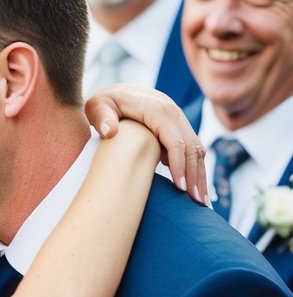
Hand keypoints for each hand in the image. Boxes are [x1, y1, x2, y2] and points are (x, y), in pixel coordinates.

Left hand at [86, 85, 208, 204]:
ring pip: (196, 149)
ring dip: (200, 175)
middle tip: (197, 203)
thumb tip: (110, 131)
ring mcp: (177, 119)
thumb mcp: (96, 106)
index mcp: (156, 109)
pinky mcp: (178, 127)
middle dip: (195, 176)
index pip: (175, 141)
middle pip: (191, 147)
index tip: (180, 189)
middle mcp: (173, 112)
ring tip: (200, 202)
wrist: (115, 93)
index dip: (179, 166)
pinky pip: (191, 148)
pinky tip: (194, 188)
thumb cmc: (103, 103)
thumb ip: (101, 117)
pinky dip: (196, 167)